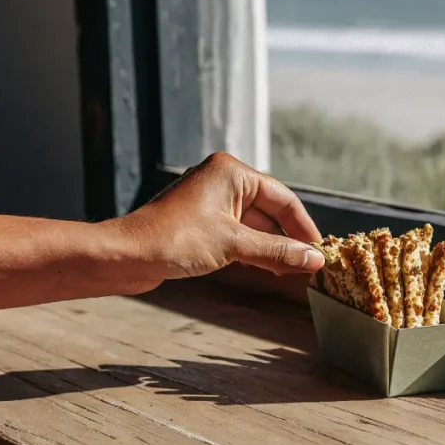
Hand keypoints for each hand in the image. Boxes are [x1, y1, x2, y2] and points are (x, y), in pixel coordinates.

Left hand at [110, 153, 324, 289]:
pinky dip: (254, 251)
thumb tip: (314, 260)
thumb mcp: (234, 245)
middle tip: (310, 264)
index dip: (303, 225)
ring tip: (293, 271)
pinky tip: (268, 268)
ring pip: (254, 225)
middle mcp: (221, 181)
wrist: (125, 257)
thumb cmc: (174, 240)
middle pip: (269, 210)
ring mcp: (209, 203)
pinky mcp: (200, 223)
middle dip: (288, 238)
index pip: (281, 197)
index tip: (319, 249)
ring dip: (273, 248)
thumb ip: (278, 252)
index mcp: (231, 173)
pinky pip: (237, 234)